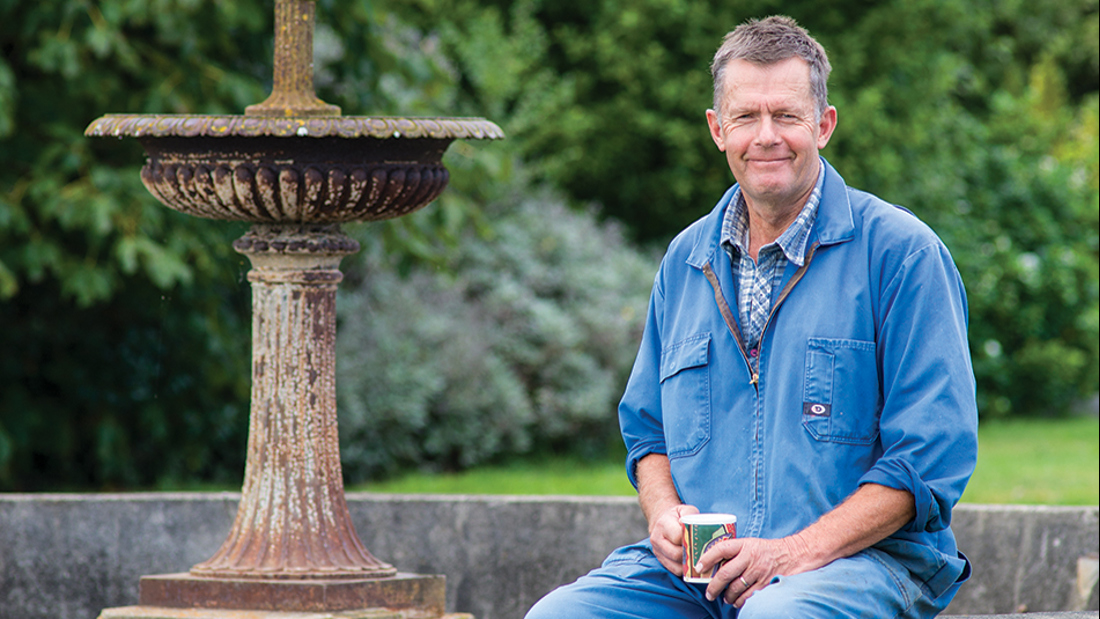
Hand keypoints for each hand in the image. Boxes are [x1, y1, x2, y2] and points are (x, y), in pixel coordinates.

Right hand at [648, 503, 699, 575]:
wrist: (662, 520)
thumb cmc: (677, 515)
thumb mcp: (685, 509)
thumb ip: (691, 516)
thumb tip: (697, 528)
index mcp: (663, 524)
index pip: (678, 537)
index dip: (690, 539)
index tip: (699, 539)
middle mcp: (657, 539)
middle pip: (676, 554)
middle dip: (691, 554)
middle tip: (703, 552)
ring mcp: (657, 551)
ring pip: (675, 566)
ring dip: (689, 565)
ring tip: (699, 560)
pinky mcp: (660, 560)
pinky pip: (674, 570)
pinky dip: (685, 570)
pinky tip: (692, 564)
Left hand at [696, 535, 812, 606]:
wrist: (792, 555)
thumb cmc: (766, 550)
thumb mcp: (749, 544)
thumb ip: (734, 552)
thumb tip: (713, 564)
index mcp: (744, 544)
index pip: (721, 549)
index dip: (707, 558)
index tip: (698, 567)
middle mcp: (750, 557)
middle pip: (725, 574)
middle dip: (714, 586)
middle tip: (709, 593)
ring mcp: (758, 572)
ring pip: (735, 588)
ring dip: (727, 596)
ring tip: (725, 598)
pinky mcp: (766, 584)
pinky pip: (748, 597)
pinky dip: (740, 601)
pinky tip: (737, 601)